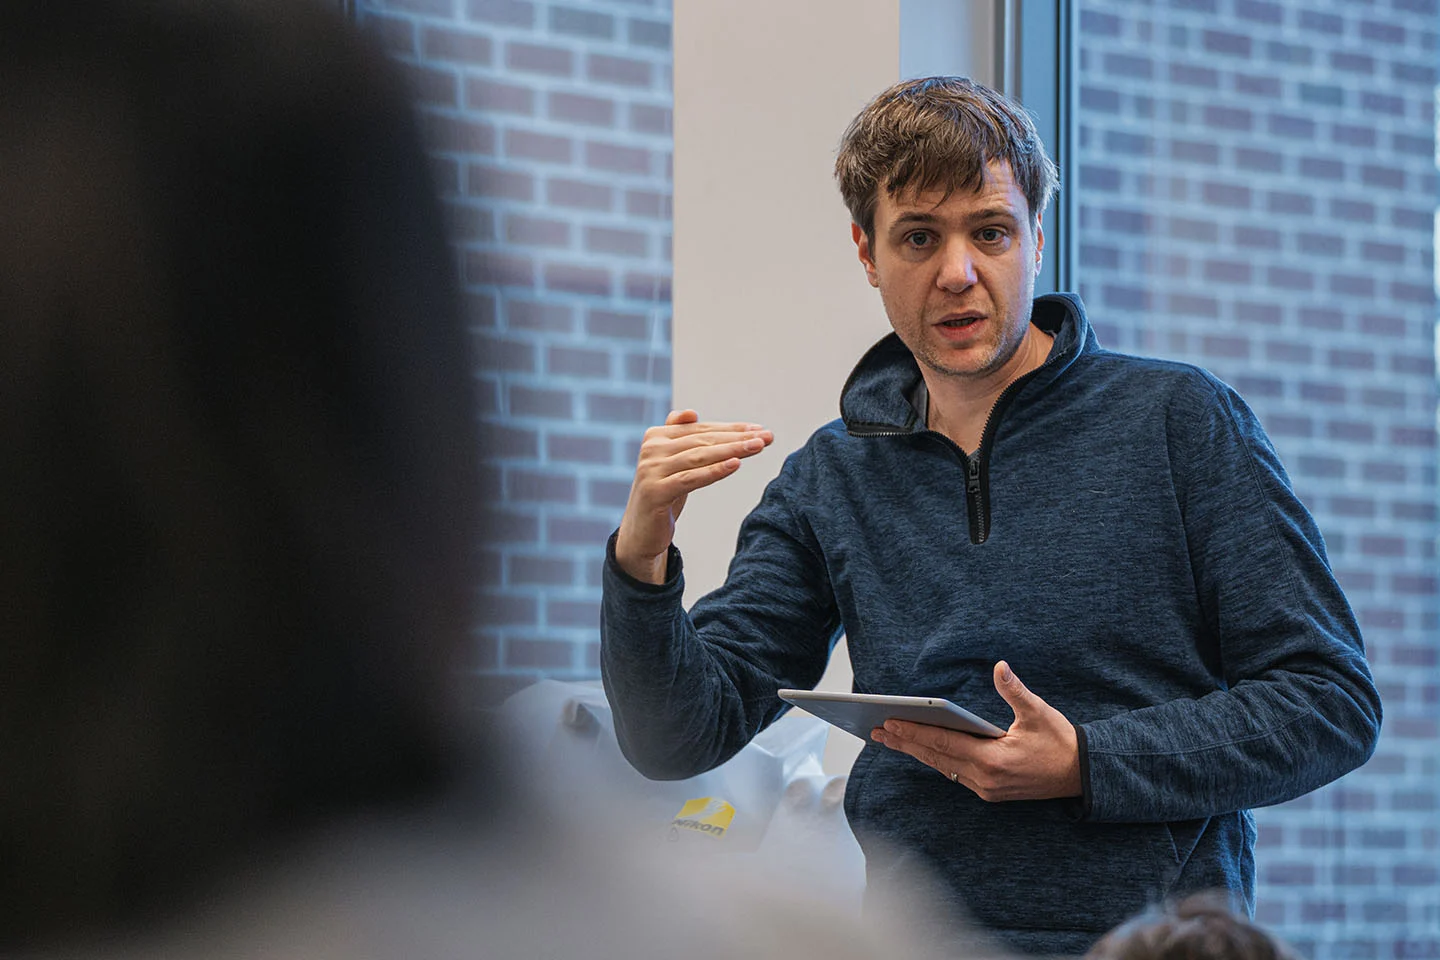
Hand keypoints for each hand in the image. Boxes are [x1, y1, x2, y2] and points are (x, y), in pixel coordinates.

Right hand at [615, 409, 773, 583]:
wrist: (641, 532)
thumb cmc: (663, 493)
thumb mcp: (672, 464)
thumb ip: (680, 437)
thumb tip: (691, 412)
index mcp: (656, 436)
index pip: (702, 430)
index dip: (732, 429)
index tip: (760, 430)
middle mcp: (652, 449)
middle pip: (703, 440)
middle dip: (738, 438)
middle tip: (767, 437)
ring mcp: (652, 470)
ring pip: (700, 456)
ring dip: (732, 450)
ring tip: (757, 447)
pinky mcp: (655, 492)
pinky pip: (691, 479)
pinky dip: (714, 471)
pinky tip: (735, 464)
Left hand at [870, 661, 1080, 801]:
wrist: (1083, 776)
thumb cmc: (1060, 742)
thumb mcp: (1039, 713)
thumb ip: (1015, 691)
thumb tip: (999, 667)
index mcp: (993, 760)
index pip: (943, 743)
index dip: (914, 732)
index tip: (889, 724)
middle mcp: (985, 779)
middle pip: (935, 757)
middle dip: (905, 743)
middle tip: (876, 731)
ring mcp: (986, 789)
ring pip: (942, 767)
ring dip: (916, 752)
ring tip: (890, 739)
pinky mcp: (990, 792)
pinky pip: (954, 773)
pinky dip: (935, 759)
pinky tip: (921, 749)